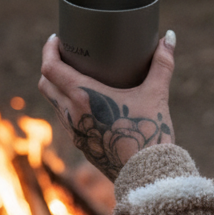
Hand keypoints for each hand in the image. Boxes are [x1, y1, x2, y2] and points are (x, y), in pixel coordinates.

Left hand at [39, 31, 175, 180]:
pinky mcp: (81, 144)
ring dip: (56, 86)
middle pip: (45, 84)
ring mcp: (74, 131)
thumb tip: (168, 36)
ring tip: (73, 73)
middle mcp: (72, 114)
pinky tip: (83, 99)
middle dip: (50, 66)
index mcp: (83, 97)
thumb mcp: (157, 94)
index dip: (49, 50)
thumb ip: (162, 63)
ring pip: (52, 102)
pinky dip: (66, 103)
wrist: (148, 177)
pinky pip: (63, 118)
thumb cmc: (151, 134)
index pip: (51, 68)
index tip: (56, 38)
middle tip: (65, 53)